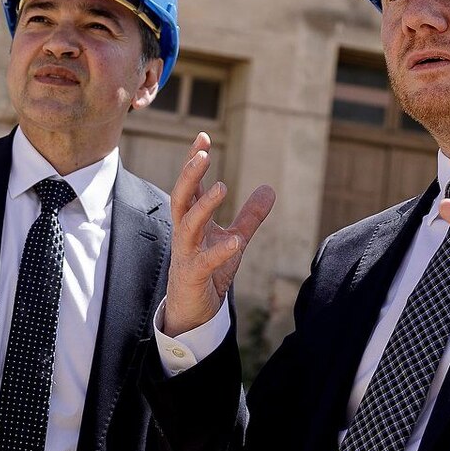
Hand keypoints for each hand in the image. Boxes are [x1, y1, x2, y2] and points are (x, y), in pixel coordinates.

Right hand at [161, 133, 275, 336]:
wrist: (195, 313)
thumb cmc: (210, 273)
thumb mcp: (234, 239)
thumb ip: (249, 216)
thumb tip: (269, 188)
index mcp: (193, 222)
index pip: (190, 187)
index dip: (193, 162)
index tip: (203, 137)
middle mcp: (185, 235)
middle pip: (180, 199)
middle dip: (188, 176)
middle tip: (201, 155)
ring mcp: (186, 255)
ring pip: (186, 226)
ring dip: (203, 206)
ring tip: (221, 187)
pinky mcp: (193, 277)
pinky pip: (202, 262)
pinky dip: (218, 251)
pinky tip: (234, 242)